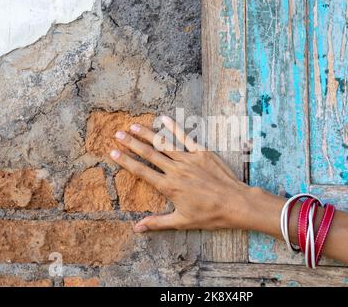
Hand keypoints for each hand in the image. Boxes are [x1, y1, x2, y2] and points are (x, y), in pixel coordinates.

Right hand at [109, 115, 256, 232]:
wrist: (235, 203)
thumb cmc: (209, 215)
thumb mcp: (181, 221)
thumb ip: (157, 222)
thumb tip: (137, 228)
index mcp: (168, 186)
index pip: (141, 171)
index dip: (125, 161)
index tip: (113, 152)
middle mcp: (175, 170)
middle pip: (149, 154)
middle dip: (131, 143)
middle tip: (118, 133)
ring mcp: (189, 160)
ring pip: (164, 144)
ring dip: (147, 134)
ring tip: (133, 125)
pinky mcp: (202, 153)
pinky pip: (185, 138)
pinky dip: (174, 128)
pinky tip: (164, 119)